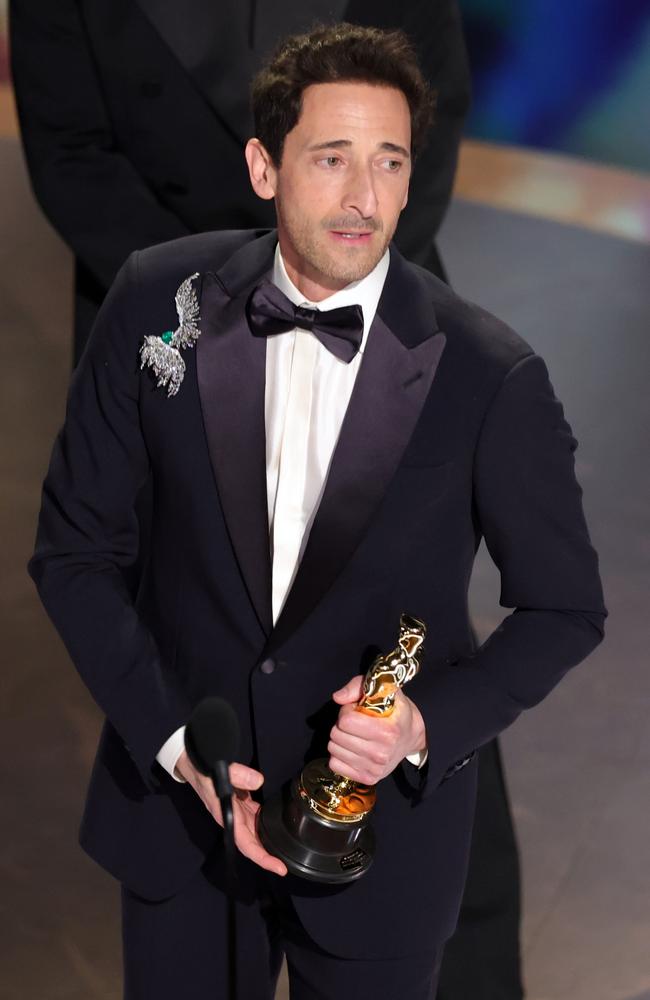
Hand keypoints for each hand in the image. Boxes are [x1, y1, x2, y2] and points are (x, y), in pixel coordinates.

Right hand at [175, 751, 286, 875]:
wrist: (195, 768)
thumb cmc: (205, 773)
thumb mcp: (220, 771)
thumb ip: (238, 774)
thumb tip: (258, 780)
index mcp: (228, 817)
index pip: (247, 844)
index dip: (262, 858)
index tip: (278, 868)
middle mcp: (234, 819)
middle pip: (253, 844)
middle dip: (269, 856)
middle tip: (286, 866)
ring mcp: (238, 813)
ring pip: (255, 832)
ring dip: (267, 841)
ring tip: (284, 849)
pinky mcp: (241, 805)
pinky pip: (255, 817)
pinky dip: (265, 822)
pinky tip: (275, 823)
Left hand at [327, 675, 426, 784]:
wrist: (411, 737)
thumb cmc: (395, 711)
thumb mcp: (383, 689)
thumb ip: (358, 686)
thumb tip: (337, 698)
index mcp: (387, 731)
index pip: (345, 720)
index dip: (347, 710)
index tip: (357, 710)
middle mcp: (381, 753)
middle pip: (336, 735)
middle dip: (342, 725)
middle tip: (356, 723)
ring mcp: (374, 769)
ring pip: (333, 749)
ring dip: (340, 739)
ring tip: (355, 735)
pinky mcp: (368, 779)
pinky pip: (334, 765)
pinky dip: (340, 755)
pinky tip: (352, 749)